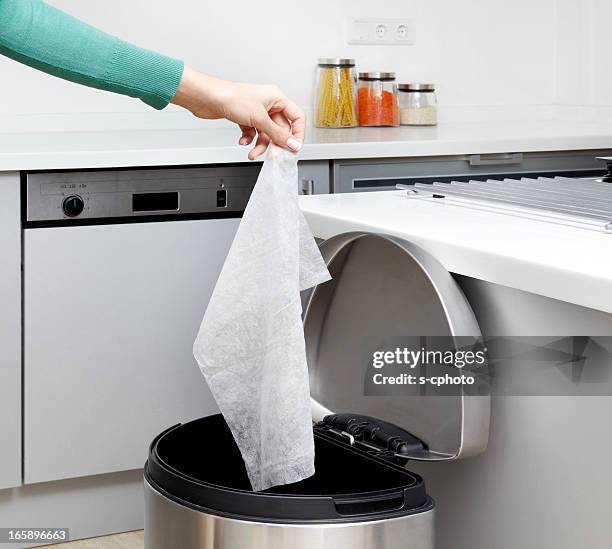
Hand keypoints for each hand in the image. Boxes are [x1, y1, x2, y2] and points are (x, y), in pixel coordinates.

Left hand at [171, 65, 304, 159]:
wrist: (208, 98)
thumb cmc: (231, 98)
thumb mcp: (260, 119)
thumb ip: (278, 134)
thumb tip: (293, 144)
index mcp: (276, 98)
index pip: (296, 117)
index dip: (297, 134)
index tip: (293, 147)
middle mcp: (268, 104)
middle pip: (280, 129)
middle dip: (274, 143)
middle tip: (273, 155)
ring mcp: (256, 111)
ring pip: (266, 133)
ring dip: (260, 145)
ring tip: (253, 152)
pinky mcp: (245, 118)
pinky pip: (254, 133)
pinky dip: (249, 139)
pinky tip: (243, 141)